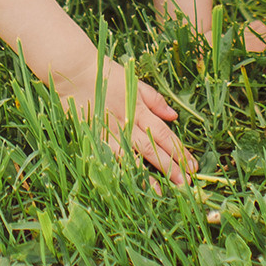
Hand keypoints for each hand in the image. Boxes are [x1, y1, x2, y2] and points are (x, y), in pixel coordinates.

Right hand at [48, 56, 194, 185]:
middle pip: (151, 149)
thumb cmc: (105, 75)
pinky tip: (129, 186)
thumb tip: (174, 116)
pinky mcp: (91, 140)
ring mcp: (107, 134)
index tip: (192, 165)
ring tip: (160, 193)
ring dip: (146, 177)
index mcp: (138, 109)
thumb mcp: (134, 82)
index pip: (164, 134)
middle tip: (186, 184)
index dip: (178, 151)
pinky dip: (120, 174)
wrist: (73, 72)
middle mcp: (125, 124)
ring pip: (130, 159)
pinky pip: (108, 160)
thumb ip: (154, 100)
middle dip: (170, 167)